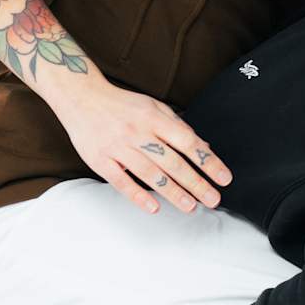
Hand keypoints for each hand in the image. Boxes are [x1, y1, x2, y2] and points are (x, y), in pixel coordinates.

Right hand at [51, 80, 232, 213]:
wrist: (81, 96)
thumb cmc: (122, 104)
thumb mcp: (153, 106)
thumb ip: (176, 125)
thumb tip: (202, 146)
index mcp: (153, 117)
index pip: (187, 142)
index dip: (207, 161)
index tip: (223, 177)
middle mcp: (137, 132)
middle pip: (172, 162)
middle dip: (196, 183)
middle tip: (213, 199)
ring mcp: (118, 147)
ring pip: (150, 174)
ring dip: (173, 193)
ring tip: (190, 206)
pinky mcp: (100, 160)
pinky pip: (121, 181)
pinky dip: (138, 196)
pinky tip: (154, 207)